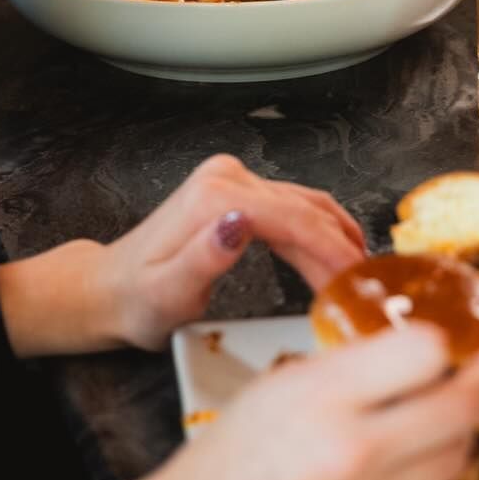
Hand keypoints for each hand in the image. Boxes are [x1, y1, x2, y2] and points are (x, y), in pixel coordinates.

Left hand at [0, 154, 367, 356]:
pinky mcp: (235, 189)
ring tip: (363, 272)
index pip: (292, 221)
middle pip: (304, 209)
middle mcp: (224, 178)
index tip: (355, 285)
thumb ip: (203, 260)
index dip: (331, 253)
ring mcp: (230, 179)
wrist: (110, 290)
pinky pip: (291, 205)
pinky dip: (320, 227)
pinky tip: (338, 250)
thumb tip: (239, 223)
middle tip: (369, 289)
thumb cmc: (136, 301)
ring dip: (337, 235)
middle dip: (341, 248)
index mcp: (213, 199)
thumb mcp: (167, 295)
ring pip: (304, 203)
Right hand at [0, 326, 478, 479]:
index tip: (447, 336)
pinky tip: (397, 457)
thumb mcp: (278, 389)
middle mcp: (356, 448)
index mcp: (324, 397)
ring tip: (446, 409)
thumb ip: (345, 370)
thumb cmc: (224, 463)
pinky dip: (422, 469)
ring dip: (461, 426)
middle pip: (460, 404)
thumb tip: (405, 351)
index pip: (424, 351)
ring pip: (457, 453)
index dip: (442, 340)